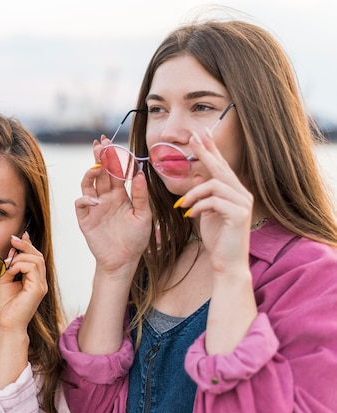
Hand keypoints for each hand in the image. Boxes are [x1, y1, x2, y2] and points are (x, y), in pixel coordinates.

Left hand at [0, 232, 46, 332]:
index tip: (18, 236)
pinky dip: (19, 265)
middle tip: (12, 240)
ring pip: (36, 260)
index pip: (35, 258)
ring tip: (8, 264)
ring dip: (20, 257)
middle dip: (25, 245)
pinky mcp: (38, 289)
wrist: (6, 324)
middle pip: (38, 256)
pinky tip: (10, 271)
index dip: (28, 245)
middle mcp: (40, 281)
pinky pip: (32, 268)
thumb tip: (13, 249)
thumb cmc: (5, 306)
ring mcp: (41, 285)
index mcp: (33, 280)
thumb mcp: (4, 280)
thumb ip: (10, 266)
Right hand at [75, 137, 151, 272]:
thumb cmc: (135, 239)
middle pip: (100, 173)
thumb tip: (140, 173)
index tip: (113, 144)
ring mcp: (94, 207)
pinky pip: (81, 203)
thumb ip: (141, 195)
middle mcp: (105, 197)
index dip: (114, 158)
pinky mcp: (85, 218)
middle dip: (100, 158)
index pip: (115, 172)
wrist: (123, 261)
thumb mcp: (144, 216)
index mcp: (120, 195)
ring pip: (88, 184)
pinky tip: (95, 199)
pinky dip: (85, 199)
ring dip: (91, 173)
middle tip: (100, 144)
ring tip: (97, 167)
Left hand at [180, 129, 252, 273]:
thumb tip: (198, 175)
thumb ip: (204, 195)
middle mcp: (242, 194)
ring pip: (215, 184)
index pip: (221, 167)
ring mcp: (243, 203)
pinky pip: (214, 201)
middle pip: (221, 168)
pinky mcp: (239, 215)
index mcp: (234, 192)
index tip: (200, 134)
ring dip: (194, 193)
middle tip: (193, 136)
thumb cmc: (217, 239)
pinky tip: (190, 215)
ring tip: (184, 205)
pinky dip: (199, 206)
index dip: (211, 150)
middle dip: (206, 152)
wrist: (226, 263)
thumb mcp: (205, 212)